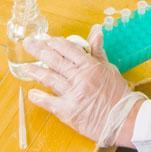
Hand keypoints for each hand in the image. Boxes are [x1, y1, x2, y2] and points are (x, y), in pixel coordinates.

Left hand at [25, 27, 145, 147]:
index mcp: (91, 66)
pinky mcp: (68, 111)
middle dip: (39, 50)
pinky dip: (40, 98)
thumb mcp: (110, 69)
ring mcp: (73, 94)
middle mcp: (80, 78)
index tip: (46, 40)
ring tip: (25, 67)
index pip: (68, 49)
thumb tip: (96, 31)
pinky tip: (32, 93)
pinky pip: (50, 102)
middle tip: (28, 43)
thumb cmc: (118, 95)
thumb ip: (98, 51)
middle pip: (55, 60)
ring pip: (50, 79)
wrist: (125, 120)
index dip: (55, 43)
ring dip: (36, 71)